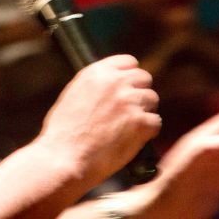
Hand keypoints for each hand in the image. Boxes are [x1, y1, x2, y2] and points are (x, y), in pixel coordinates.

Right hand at [35, 55, 160, 183]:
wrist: (64, 157)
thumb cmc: (63, 133)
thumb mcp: (73, 95)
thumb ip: (95, 86)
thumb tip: (110, 88)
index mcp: (97, 73)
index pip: (129, 61)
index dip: (130, 76)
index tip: (128, 87)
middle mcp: (115, 82)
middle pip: (144, 78)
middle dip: (139, 93)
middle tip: (131, 110)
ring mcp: (129, 101)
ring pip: (152, 99)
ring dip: (144, 112)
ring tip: (130, 127)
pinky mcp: (140, 122)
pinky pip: (155, 122)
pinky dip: (147, 133)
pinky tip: (134, 140)